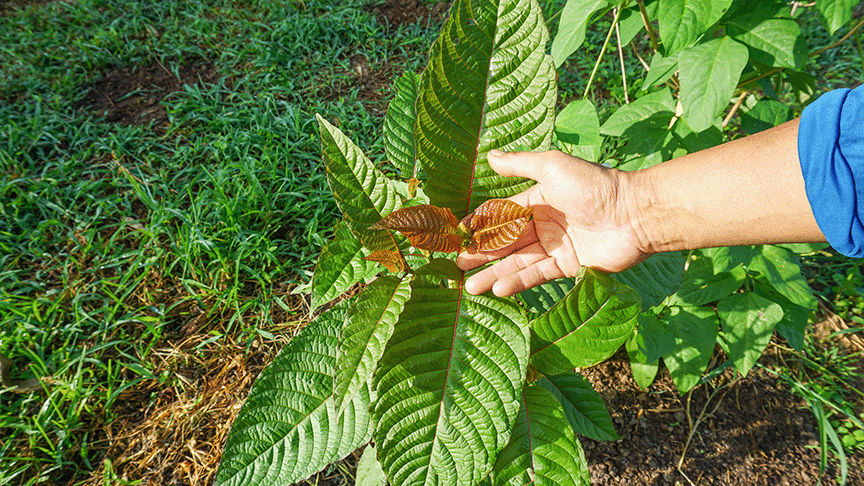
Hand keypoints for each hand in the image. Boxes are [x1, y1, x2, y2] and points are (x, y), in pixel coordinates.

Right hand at [456, 150, 647, 296]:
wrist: (635, 214)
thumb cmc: (595, 186)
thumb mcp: (554, 167)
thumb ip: (520, 165)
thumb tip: (490, 155)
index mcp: (538, 199)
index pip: (501, 214)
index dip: (480, 224)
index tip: (457, 235)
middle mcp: (544, 224)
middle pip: (505, 242)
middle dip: (481, 253)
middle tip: (456, 264)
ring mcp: (555, 247)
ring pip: (517, 262)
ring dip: (493, 273)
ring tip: (469, 286)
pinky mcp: (568, 266)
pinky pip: (537, 275)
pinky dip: (517, 281)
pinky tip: (497, 288)